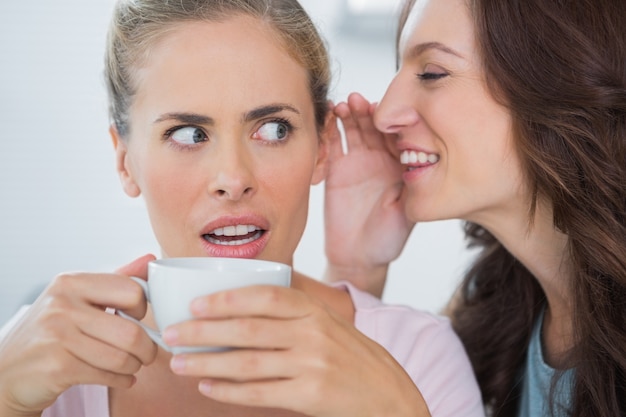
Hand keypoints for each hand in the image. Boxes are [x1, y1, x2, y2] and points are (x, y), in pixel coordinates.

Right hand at [0, 254, 157, 415]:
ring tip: (132, 366)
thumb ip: (115, 280)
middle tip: (147, 353)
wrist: (8, 371)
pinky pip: (107, 376)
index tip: (139, 319)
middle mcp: (62, 305)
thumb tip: (150, 258)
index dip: (143, 308)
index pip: (131, 290)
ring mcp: (57, 336)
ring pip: (122, 357)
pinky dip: (121, 380)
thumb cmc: (51, 332)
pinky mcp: (57, 367)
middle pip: (131, 331)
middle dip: (147, 348)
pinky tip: (121, 378)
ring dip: (134, 366)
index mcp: (71, 282)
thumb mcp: (77, 298)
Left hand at [164, 285, 430, 416]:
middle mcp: (312, 335)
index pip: (266, 297)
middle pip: (248, 329)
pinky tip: (208, 386)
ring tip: (179, 363)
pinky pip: (260, 392)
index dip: (227, 299)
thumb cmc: (349, 355)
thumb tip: (237, 304)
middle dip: (204, 332)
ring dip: (207, 362)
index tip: (196, 304)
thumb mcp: (327, 323)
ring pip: (248, 362)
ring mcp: (312, 366)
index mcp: (314, 311)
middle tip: (172, 334)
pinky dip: (229, 390)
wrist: (387, 393)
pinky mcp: (310, 396)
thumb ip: (291, 312)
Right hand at [325, 93, 413, 295]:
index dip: (393, 120)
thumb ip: (406, 187)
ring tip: (344, 105)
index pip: (398, 134)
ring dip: (349, 115)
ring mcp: (357, 162)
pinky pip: (333, 144)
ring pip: (353, 130)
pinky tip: (329, 116)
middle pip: (374, 126)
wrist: (358, 257)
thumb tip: (411, 161)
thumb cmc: (387, 238)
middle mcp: (380, 159)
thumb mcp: (405, 213)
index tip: (388, 110)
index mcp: (401, 165)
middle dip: (367, 111)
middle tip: (360, 101)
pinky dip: (330, 129)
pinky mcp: (336, 169)